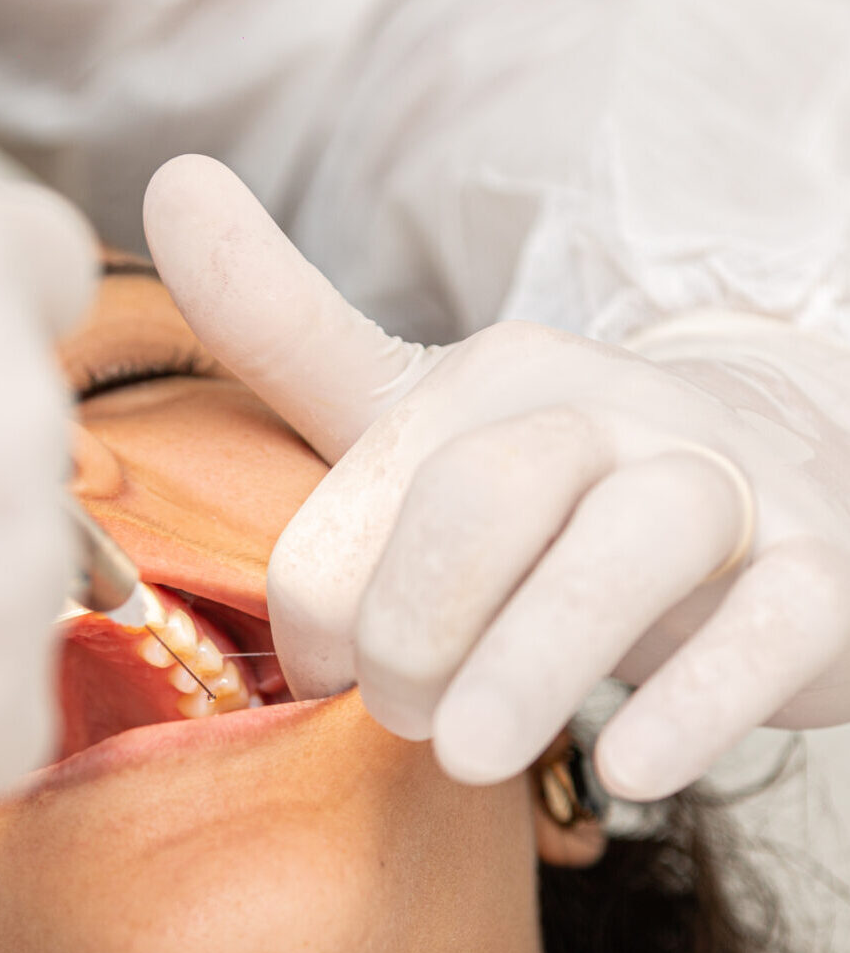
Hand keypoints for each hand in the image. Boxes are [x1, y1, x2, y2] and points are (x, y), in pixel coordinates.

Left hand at [145, 155, 849, 800]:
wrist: (774, 476)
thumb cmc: (555, 477)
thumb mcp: (413, 411)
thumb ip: (282, 326)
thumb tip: (166, 184)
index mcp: (491, 382)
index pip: (362, 497)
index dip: (316, 611)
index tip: (326, 678)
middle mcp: (607, 414)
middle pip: (484, 494)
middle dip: (412, 626)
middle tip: (403, 717)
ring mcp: (720, 489)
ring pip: (631, 546)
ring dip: (531, 662)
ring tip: (471, 754)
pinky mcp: (815, 573)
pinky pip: (771, 626)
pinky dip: (698, 700)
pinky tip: (629, 768)